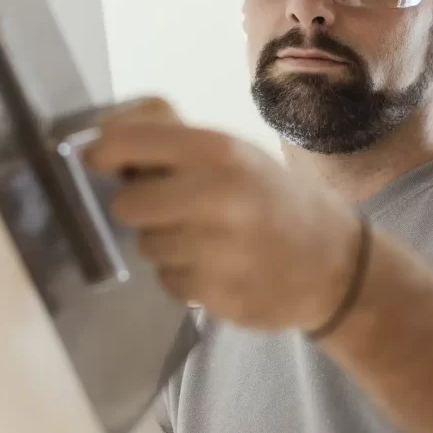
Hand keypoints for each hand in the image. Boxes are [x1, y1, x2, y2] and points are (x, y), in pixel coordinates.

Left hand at [83, 97, 361, 332]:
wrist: (333, 262)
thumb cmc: (271, 195)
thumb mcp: (232, 151)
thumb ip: (171, 138)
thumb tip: (99, 136)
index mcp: (217, 151)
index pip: (126, 142)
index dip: (102, 153)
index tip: (98, 162)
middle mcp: (214, 196)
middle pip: (126, 204)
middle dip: (140, 206)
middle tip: (168, 206)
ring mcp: (216, 250)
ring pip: (146, 246)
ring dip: (164, 242)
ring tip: (205, 237)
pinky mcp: (216, 295)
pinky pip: (167, 281)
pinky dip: (182, 275)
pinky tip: (215, 266)